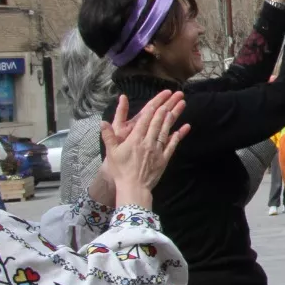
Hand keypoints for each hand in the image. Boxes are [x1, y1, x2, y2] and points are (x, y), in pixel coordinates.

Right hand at [100, 91, 189, 209]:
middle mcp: (148, 142)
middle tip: (173, 98)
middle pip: (157, 122)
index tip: (158, 100)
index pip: (144, 120)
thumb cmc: (120, 170)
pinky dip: (178, 136)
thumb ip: (108, 136)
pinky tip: (183, 128)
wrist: (133, 187)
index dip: (152, 109)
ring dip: (172, 118)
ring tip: (178, 107)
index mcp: (135, 139)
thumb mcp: (111, 152)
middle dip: (165, 108)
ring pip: (165, 131)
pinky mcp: (164, 159)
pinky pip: (172, 145)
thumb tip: (102, 122)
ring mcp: (157, 150)